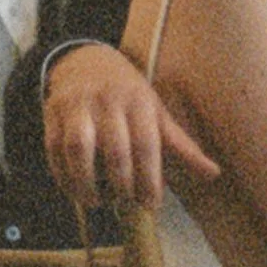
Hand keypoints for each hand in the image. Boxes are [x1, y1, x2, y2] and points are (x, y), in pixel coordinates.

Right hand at [42, 43, 219, 210]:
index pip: (146, 144)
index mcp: (139, 101)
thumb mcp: (156, 112)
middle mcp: (108, 101)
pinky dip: (63, 175)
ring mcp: (77, 105)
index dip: (149, 179)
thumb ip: (181, 146)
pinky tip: (75, 191)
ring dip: (86, 182)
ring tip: (97, 201)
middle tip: (125, 204)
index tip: (151, 205)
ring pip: (78, 148)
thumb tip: (214, 174)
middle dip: (121, 183)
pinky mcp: (52, 113)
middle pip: (114, 149)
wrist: (84, 61)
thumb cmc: (128, 94)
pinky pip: (54, 148)